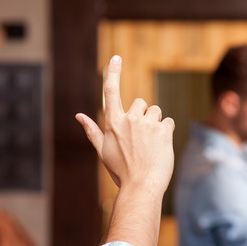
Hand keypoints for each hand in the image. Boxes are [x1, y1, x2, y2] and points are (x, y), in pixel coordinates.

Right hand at [76, 55, 174, 193]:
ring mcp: (147, 124)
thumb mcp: (103, 151)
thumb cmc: (121, 171)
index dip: (113, 73)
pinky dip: (166, 132)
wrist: (142, 187)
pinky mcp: (164, 129)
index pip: (111, 92)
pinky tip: (161, 148)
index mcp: (113, 123)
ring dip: (155, 124)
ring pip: (155, 112)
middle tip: (141, 139)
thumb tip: (79, 115)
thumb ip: (92, 130)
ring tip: (151, 146)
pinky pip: (168, 121)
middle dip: (143, 116)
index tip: (115, 58)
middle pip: (140, 104)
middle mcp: (129, 119)